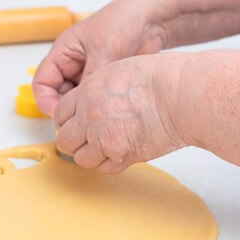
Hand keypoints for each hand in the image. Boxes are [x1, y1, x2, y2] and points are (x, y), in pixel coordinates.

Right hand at [33, 0, 170, 116]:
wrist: (154, 18)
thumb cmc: (124, 20)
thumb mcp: (103, 51)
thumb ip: (90, 79)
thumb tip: (82, 105)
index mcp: (63, 52)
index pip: (42, 82)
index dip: (46, 100)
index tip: (59, 114)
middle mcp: (73, 64)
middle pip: (58, 94)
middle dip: (65, 108)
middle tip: (80, 120)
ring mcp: (90, 73)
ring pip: (77, 99)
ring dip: (83, 107)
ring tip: (96, 115)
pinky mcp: (106, 80)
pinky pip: (95, 98)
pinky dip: (98, 106)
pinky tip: (108, 110)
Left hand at [54, 54, 186, 173]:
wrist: (180, 94)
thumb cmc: (157, 78)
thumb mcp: (116, 70)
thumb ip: (96, 88)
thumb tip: (88, 100)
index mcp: (86, 93)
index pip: (60, 114)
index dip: (65, 121)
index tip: (72, 125)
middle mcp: (90, 117)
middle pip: (65, 140)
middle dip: (72, 141)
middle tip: (83, 139)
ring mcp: (104, 138)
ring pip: (81, 159)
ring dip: (89, 155)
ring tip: (102, 148)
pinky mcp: (122, 155)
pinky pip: (104, 168)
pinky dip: (108, 164)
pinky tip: (117, 154)